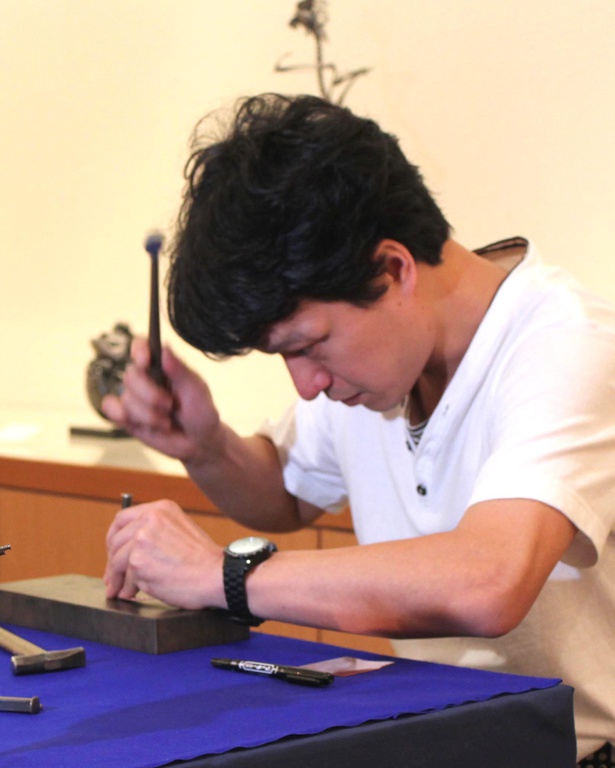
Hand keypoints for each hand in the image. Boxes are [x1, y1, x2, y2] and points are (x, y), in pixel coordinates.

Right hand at [102, 337, 221, 464]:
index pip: (141, 347)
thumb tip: (165, 349)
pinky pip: (110, 408)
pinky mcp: (126, 416)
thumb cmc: (200, 413)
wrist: (198, 442)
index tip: (146, 362)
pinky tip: (136, 422)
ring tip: (166, 422)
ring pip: (126, 398)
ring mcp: (134, 397)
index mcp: (162, 366)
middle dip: (151, 395)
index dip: (139, 350)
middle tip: (170, 405)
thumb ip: (180, 370)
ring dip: (148, 415)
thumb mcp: (196, 390)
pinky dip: (120, 415)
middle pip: (131, 375)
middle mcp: (145, 378)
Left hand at [104, 499, 224, 609]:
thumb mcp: (180, 531)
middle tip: (112, 576)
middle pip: (116, 540)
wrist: (216, 575)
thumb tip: (128, 551)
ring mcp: (142, 538)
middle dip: (112, 561)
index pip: (123, 519)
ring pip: (117, 560)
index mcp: (161, 509)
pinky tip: (131, 593)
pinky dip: (126, 588)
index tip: (113, 552)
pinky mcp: (138, 560)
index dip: (114, 538)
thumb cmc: (203, 560)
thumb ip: (155, 533)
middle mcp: (150, 519)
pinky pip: (125, 577)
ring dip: (117, 578)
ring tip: (121, 589)